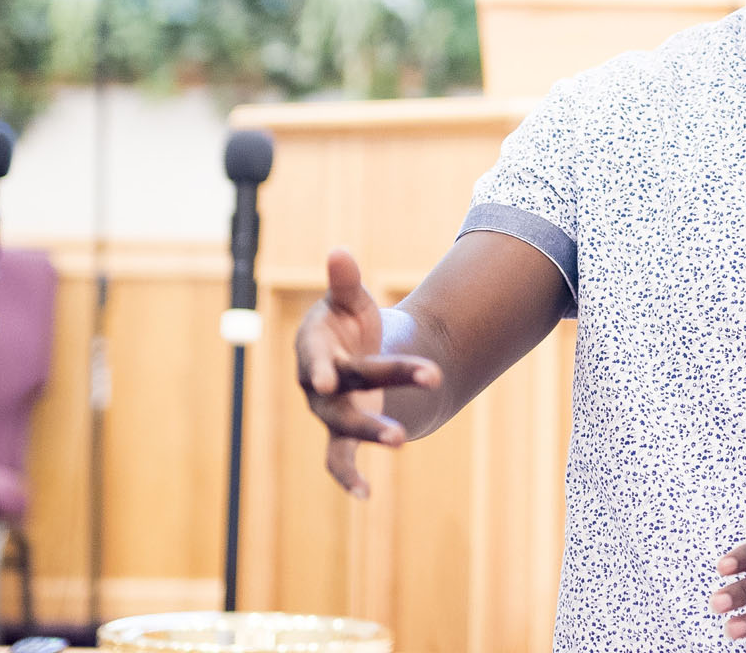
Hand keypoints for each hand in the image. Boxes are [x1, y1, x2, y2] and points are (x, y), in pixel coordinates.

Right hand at [295, 248, 441, 497]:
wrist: (348, 354)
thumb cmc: (346, 323)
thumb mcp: (348, 300)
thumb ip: (344, 281)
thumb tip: (339, 251)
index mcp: (315, 346)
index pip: (316, 356)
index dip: (319, 366)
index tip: (328, 377)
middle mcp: (318, 384)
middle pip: (352, 384)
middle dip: (391, 379)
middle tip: (430, 376)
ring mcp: (329, 411)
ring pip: (345, 427)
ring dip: (372, 432)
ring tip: (401, 439)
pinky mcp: (342, 432)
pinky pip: (337, 460)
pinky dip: (348, 477)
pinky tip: (366, 495)